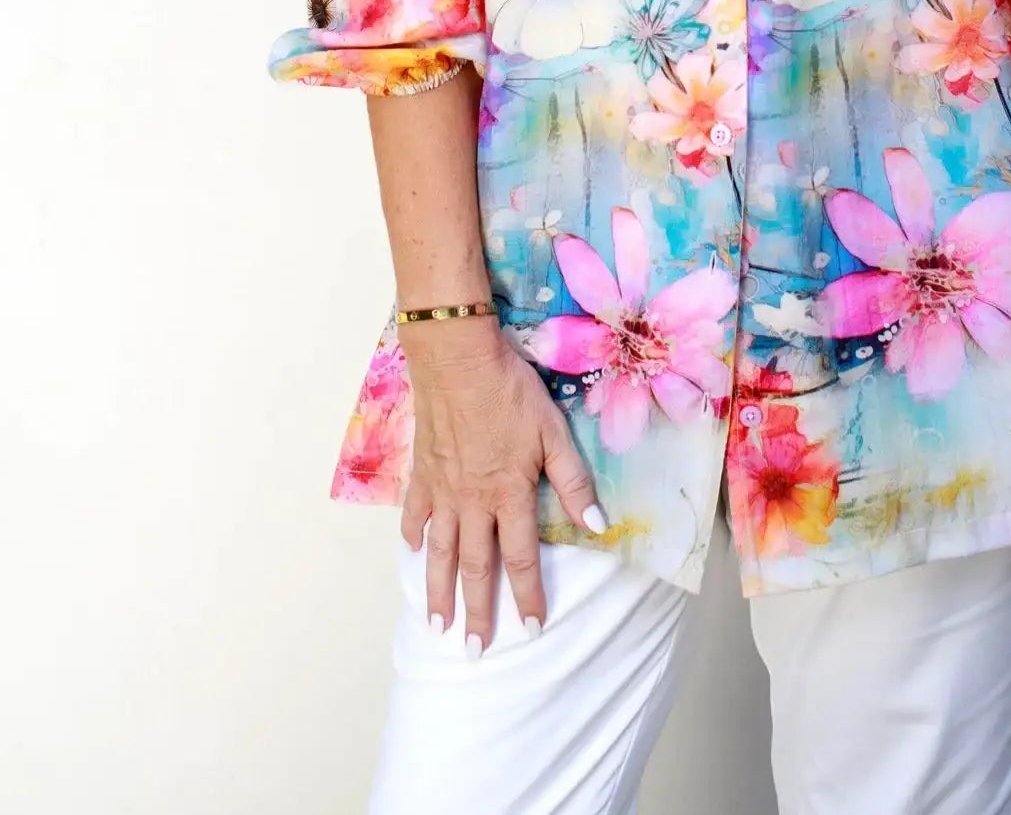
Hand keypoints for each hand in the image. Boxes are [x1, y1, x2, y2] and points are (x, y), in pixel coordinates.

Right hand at [399, 321, 602, 655]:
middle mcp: (473, 502)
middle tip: (473, 651)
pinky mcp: (422, 471)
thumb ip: (573, 481)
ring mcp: (443, 489)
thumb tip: (597, 525)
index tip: (533, 629)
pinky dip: (413, 535)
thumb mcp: (554, 432)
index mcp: (509, 495)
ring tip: (436, 624)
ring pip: (439, 551)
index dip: (528, 596)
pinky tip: (413, 551)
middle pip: (474, 567)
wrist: (457, 359)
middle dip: (477, 611)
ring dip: (437, 590)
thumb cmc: (511, 391)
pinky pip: (415, 512)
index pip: (520, 559)